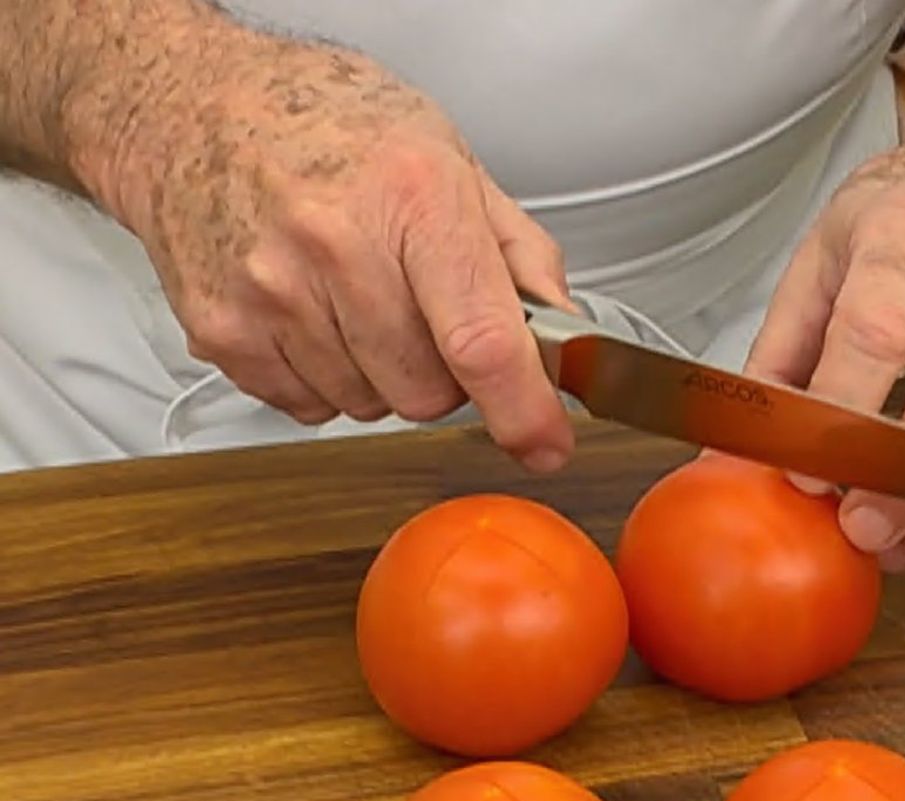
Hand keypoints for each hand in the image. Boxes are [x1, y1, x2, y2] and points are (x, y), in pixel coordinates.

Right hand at [89, 19, 572, 468]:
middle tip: (421, 311)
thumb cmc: (327, 125)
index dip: (524, 410)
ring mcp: (271, 292)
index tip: (546, 444)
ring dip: (380, 374)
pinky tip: (312, 312)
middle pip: (428, 393)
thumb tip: (563, 336)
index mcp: (412, 197)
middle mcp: (337, 244)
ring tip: (355, 297)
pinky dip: (324, 376)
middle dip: (444, 374)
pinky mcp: (223, 330)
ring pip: (370, 406)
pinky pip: (308, 406)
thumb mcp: (450, 160)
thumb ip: (520, 256)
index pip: (482, 340)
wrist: (196, 107)